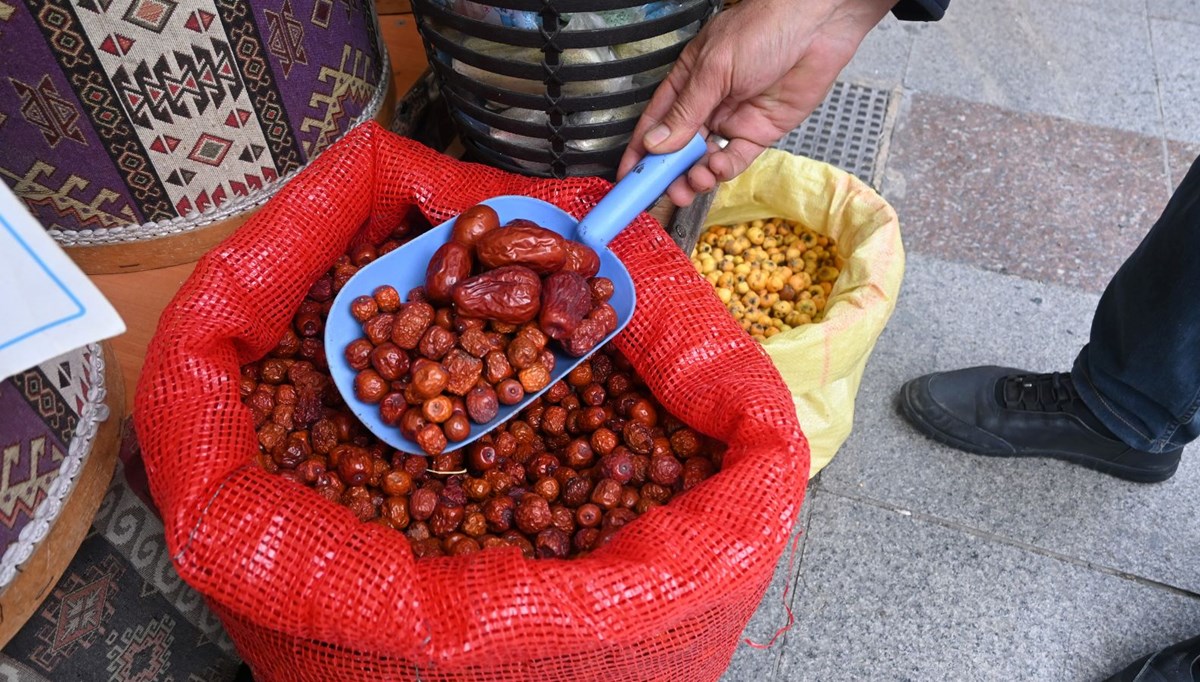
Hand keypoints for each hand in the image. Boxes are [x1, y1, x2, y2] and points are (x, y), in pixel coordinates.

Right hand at [617, 0, 895, 205]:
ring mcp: (733, 120)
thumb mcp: (715, 68)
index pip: (655, 123)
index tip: (627, 178)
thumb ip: (686, 111)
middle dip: (668, 173)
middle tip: (662, 192)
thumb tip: (655, 144)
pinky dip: (722, 170)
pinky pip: (735, 160)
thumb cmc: (764, 27)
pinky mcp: (759, 133)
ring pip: (704, 160)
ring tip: (690, 185)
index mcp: (688, 82)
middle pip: (678, 148)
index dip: (640, 151)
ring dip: (693, 177)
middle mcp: (707, 104)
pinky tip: (715, 169)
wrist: (819, 24)